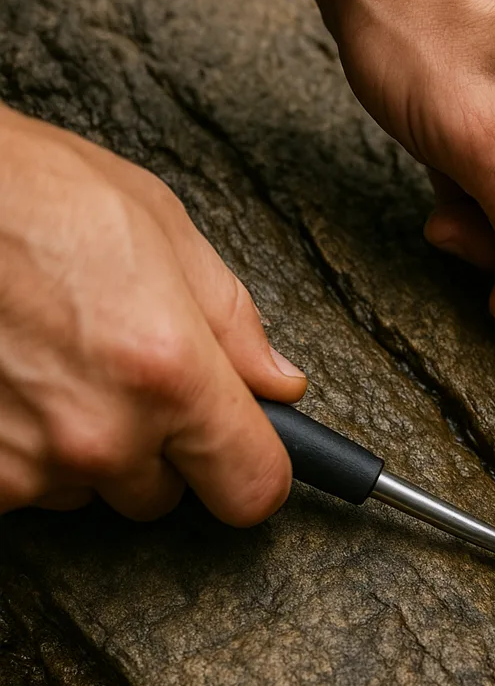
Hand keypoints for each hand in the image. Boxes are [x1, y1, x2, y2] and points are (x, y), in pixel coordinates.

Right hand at [0, 106, 306, 522]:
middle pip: (161, 492)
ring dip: (76, 443)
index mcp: (170, 374)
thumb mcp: (158, 227)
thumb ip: (230, 321)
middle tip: (113, 371)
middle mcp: (101, 435)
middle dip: (151, 445)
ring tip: (44, 361)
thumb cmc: (25, 193)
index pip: (252, 489)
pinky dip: (14, 447)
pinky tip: (5, 382)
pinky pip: (18, 486)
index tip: (240, 454)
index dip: (251, 471)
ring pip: (83, 488)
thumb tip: (277, 382)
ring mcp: (26, 463)